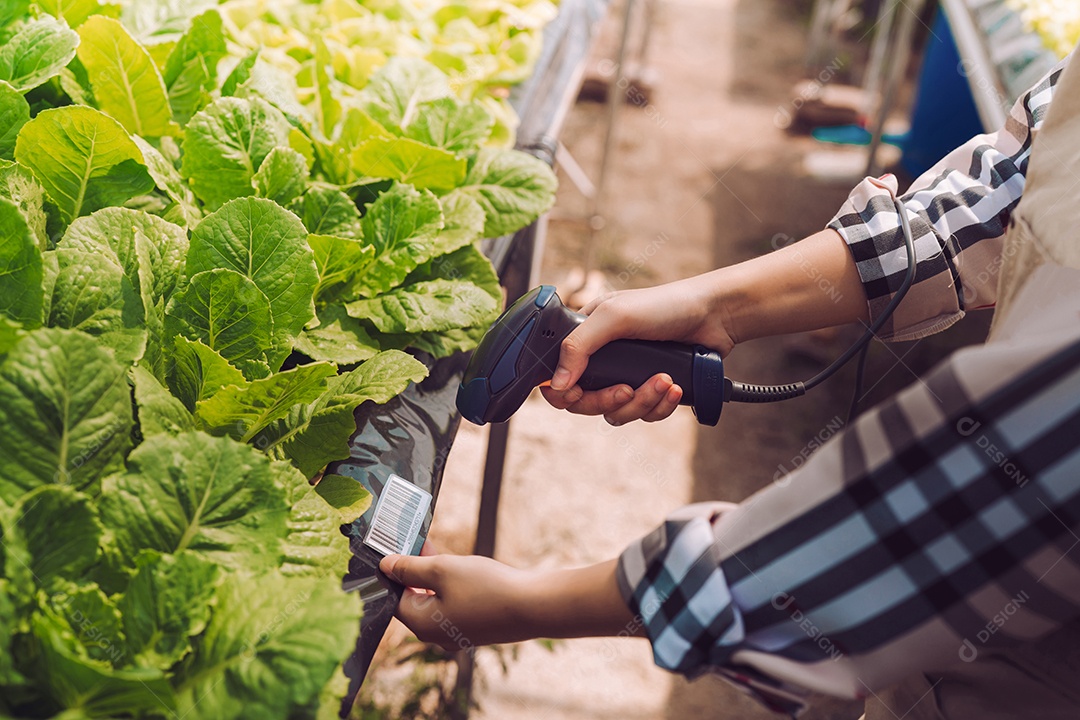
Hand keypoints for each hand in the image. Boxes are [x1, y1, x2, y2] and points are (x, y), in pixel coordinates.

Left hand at [381, 552, 532, 650]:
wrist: (533, 606)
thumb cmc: (486, 588)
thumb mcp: (442, 569)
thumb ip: (410, 568)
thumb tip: (386, 566)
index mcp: (422, 625)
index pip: (394, 598)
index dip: (394, 571)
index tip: (397, 547)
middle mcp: (436, 636)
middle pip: (415, 600)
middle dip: (415, 570)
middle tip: (417, 542)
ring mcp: (458, 634)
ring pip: (436, 600)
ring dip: (434, 576)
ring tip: (437, 549)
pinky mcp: (476, 628)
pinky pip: (455, 605)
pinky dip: (452, 586)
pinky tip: (461, 566)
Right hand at [541, 278, 733, 423]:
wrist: (714, 316)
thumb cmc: (666, 305)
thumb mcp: (615, 317)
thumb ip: (579, 346)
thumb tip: (556, 383)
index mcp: (587, 337)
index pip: (559, 376)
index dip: (564, 392)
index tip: (578, 394)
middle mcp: (604, 360)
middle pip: (586, 403)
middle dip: (610, 400)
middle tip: (628, 389)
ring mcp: (627, 376)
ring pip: (618, 413)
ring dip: (643, 402)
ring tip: (664, 380)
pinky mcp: (651, 389)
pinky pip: (645, 414)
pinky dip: (660, 406)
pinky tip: (675, 388)